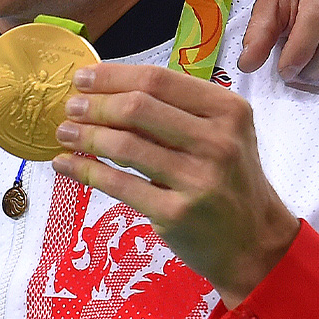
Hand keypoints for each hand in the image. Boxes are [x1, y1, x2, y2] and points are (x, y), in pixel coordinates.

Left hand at [51, 64, 299, 305]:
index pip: (158, 80)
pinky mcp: (177, 213)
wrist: (255, 241)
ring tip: (63, 133)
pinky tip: (66, 164)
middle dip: (94, 105)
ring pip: (124, 146)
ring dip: (84, 136)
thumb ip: (176, 112)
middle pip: (137, 108)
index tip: (82, 78)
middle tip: (68, 107)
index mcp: (228, 110)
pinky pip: (119, 184)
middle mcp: (218, 141)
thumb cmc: (229, 181)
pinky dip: (85, 171)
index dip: (112, 77)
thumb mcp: (220, 135)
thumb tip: (106, 91)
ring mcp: (199, 179)